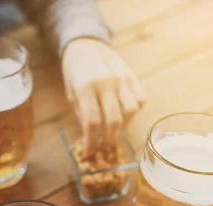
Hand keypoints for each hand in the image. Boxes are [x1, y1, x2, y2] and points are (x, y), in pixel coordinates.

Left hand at [61, 38, 145, 154]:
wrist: (87, 45)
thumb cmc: (76, 73)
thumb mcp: (72, 94)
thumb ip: (82, 115)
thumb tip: (92, 140)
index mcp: (86, 87)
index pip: (92, 122)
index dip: (92, 142)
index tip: (90, 154)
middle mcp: (106, 82)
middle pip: (113, 120)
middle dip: (109, 140)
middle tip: (104, 148)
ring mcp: (122, 78)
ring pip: (131, 111)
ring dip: (123, 126)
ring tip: (114, 130)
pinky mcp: (133, 76)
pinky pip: (140, 100)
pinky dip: (134, 112)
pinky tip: (123, 114)